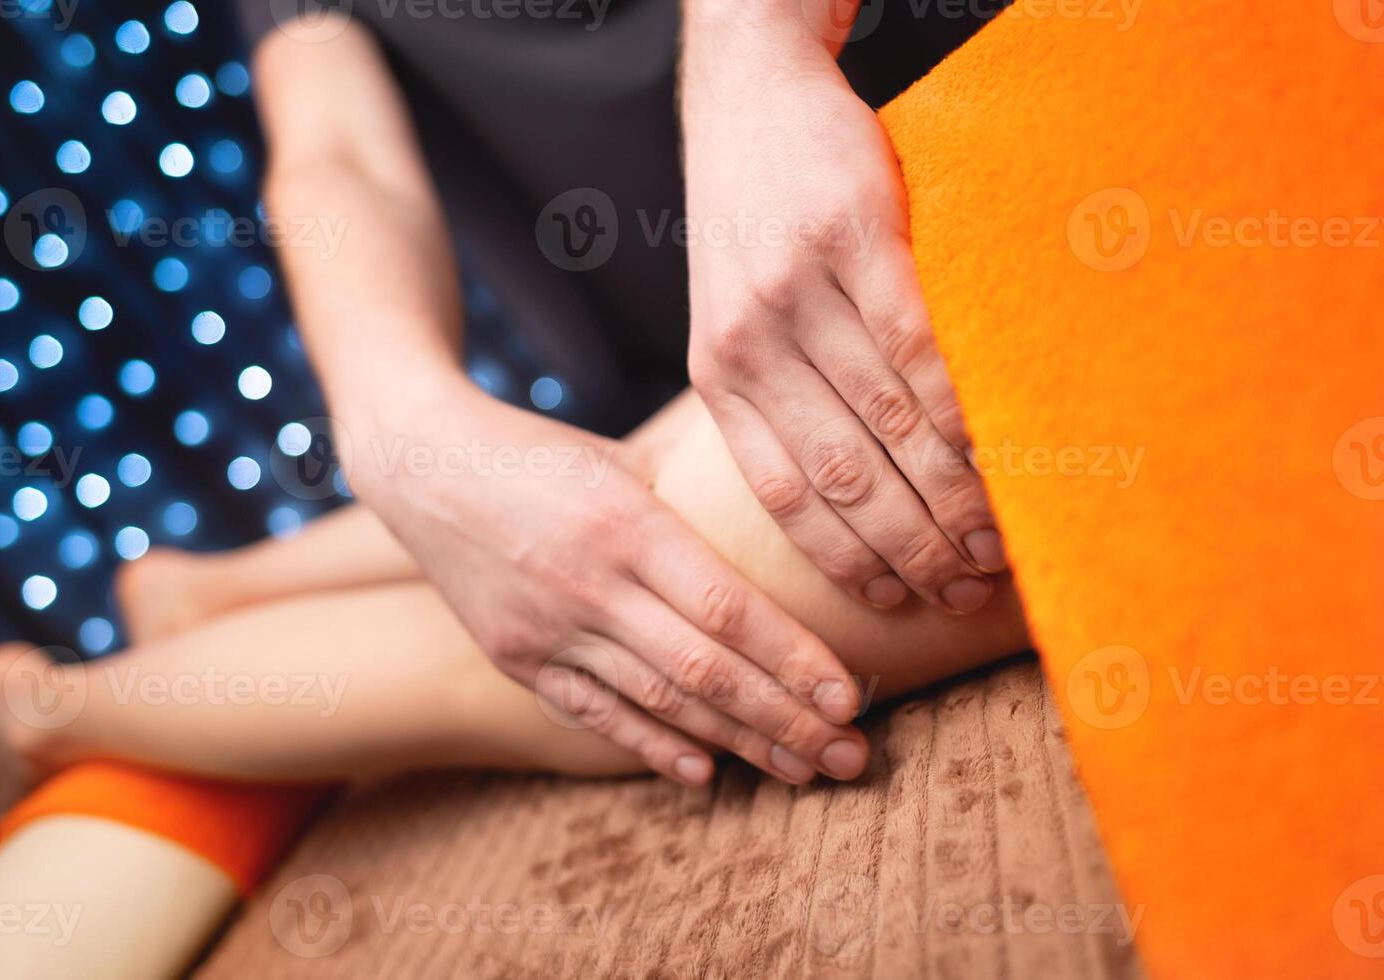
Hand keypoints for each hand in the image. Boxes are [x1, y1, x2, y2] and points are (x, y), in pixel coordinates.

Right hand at [342, 379, 869, 786]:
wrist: (422, 465)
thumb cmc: (542, 455)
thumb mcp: (624, 461)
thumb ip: (696, 505)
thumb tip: (791, 535)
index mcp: (626, 522)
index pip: (728, 608)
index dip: (795, 660)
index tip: (849, 698)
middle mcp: (589, 583)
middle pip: (705, 670)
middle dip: (786, 720)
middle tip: (850, 757)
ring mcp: (547, 629)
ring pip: (659, 702)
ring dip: (738, 742)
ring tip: (802, 770)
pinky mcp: (516, 657)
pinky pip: (594, 713)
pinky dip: (652, 745)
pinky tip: (706, 771)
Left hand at [681, 10, 1004, 612]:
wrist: (750, 100)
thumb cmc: (754, 225)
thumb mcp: (733, 318)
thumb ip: (777, 395)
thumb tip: (852, 492)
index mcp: (720, 375)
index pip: (785, 493)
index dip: (844, 557)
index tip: (894, 602)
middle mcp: (751, 343)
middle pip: (844, 474)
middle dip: (908, 546)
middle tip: (962, 589)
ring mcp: (799, 290)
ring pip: (887, 421)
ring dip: (947, 493)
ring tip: (993, 539)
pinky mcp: (853, 237)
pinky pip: (915, 343)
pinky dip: (961, 408)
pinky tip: (997, 453)